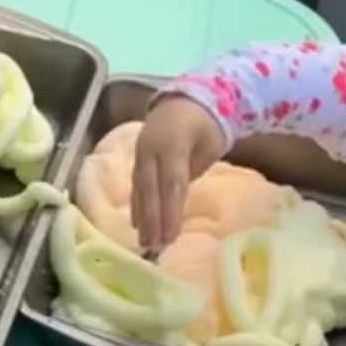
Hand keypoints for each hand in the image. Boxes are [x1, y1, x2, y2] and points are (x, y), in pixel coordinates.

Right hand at [131, 95, 225, 253]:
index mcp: (172, 142)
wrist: (185, 99)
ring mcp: (141, 153)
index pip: (172, 182)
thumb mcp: (209, 142)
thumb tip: (181, 198)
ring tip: (145, 242)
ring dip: (142, 216)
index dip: (170, 211)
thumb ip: (195, 167)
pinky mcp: (137, 158)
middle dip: (152, 219)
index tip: (170, 236)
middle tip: (154, 246)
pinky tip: (136, 223)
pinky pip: (136, 184)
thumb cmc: (205, 124)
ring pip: (140, 188)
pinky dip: (136, 205)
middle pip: (151, 189)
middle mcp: (151, 148)